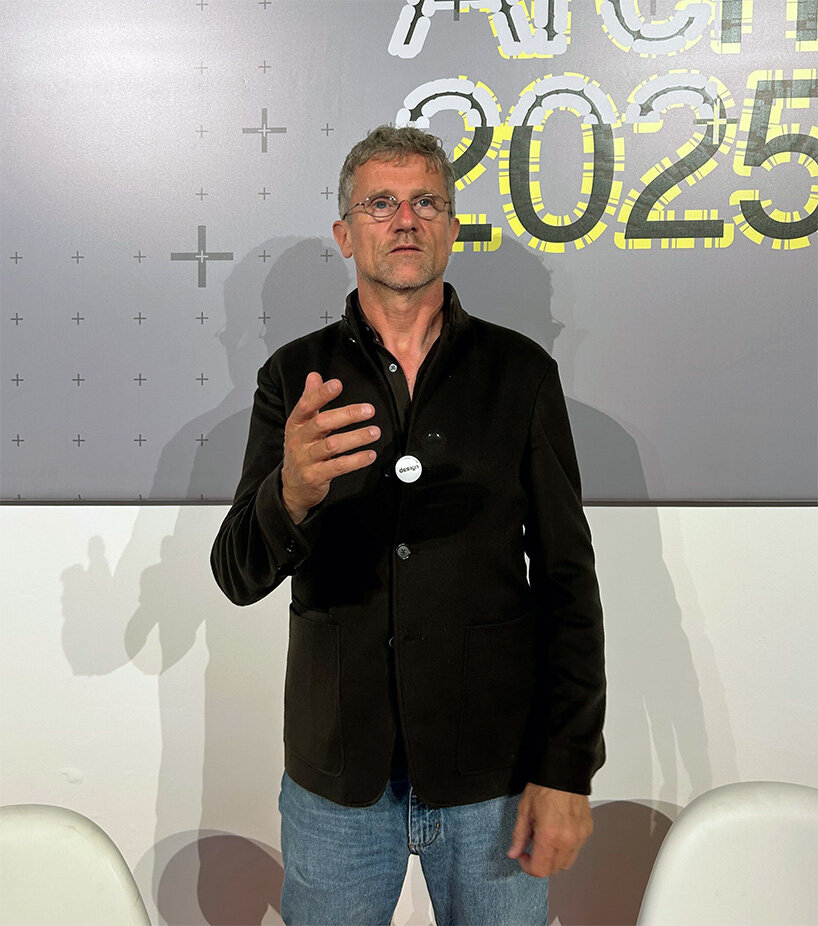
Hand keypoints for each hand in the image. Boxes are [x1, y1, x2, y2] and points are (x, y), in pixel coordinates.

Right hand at [281, 372, 379, 523]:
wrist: (293, 486)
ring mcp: (306, 459)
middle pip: (322, 423)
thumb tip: (314, 375)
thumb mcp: (301, 425)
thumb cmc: (302, 451)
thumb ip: (310, 399)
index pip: (306, 405)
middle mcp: (299, 440)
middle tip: (369, 410)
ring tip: (374, 432)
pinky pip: (338, 467)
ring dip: (356, 437)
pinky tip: (370, 455)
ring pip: (332, 445)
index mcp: (296, 424)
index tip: (337, 384)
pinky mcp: (316, 476)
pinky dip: (356, 460)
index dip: (320, 394)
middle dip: (347, 415)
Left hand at [507, 783, 592, 877]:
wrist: (564, 771)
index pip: (540, 870)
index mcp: (549, 835)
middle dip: (540, 862)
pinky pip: (576, 849)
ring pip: (567, 863)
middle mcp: (567, 840)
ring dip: (554, 857)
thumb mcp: (524, 810)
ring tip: (546, 838)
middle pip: (553, 869)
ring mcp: (579, 836)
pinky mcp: (587, 831)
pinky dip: (566, 847)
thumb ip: (519, 835)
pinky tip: (558, 832)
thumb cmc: (545, 786)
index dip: (527, 867)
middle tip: (533, 845)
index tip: (523, 856)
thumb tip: (514, 852)